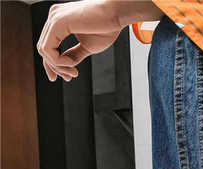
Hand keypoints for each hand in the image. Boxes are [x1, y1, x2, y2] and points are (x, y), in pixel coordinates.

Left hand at [37, 0, 162, 81]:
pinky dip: (58, 61)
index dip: (53, 65)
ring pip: (44, 51)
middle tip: (70, 77)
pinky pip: (48, 49)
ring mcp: (54, 18)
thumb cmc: (107, 27)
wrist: (116, 14)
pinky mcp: (57, 22)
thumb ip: (74, 55)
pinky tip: (72, 64)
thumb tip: (67, 65)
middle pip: (43, 49)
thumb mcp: (88, 46)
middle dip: (56, 68)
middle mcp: (54, 17)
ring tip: (74, 71)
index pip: (48, 46)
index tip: (66, 77)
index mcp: (60, 21)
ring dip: (58, 66)